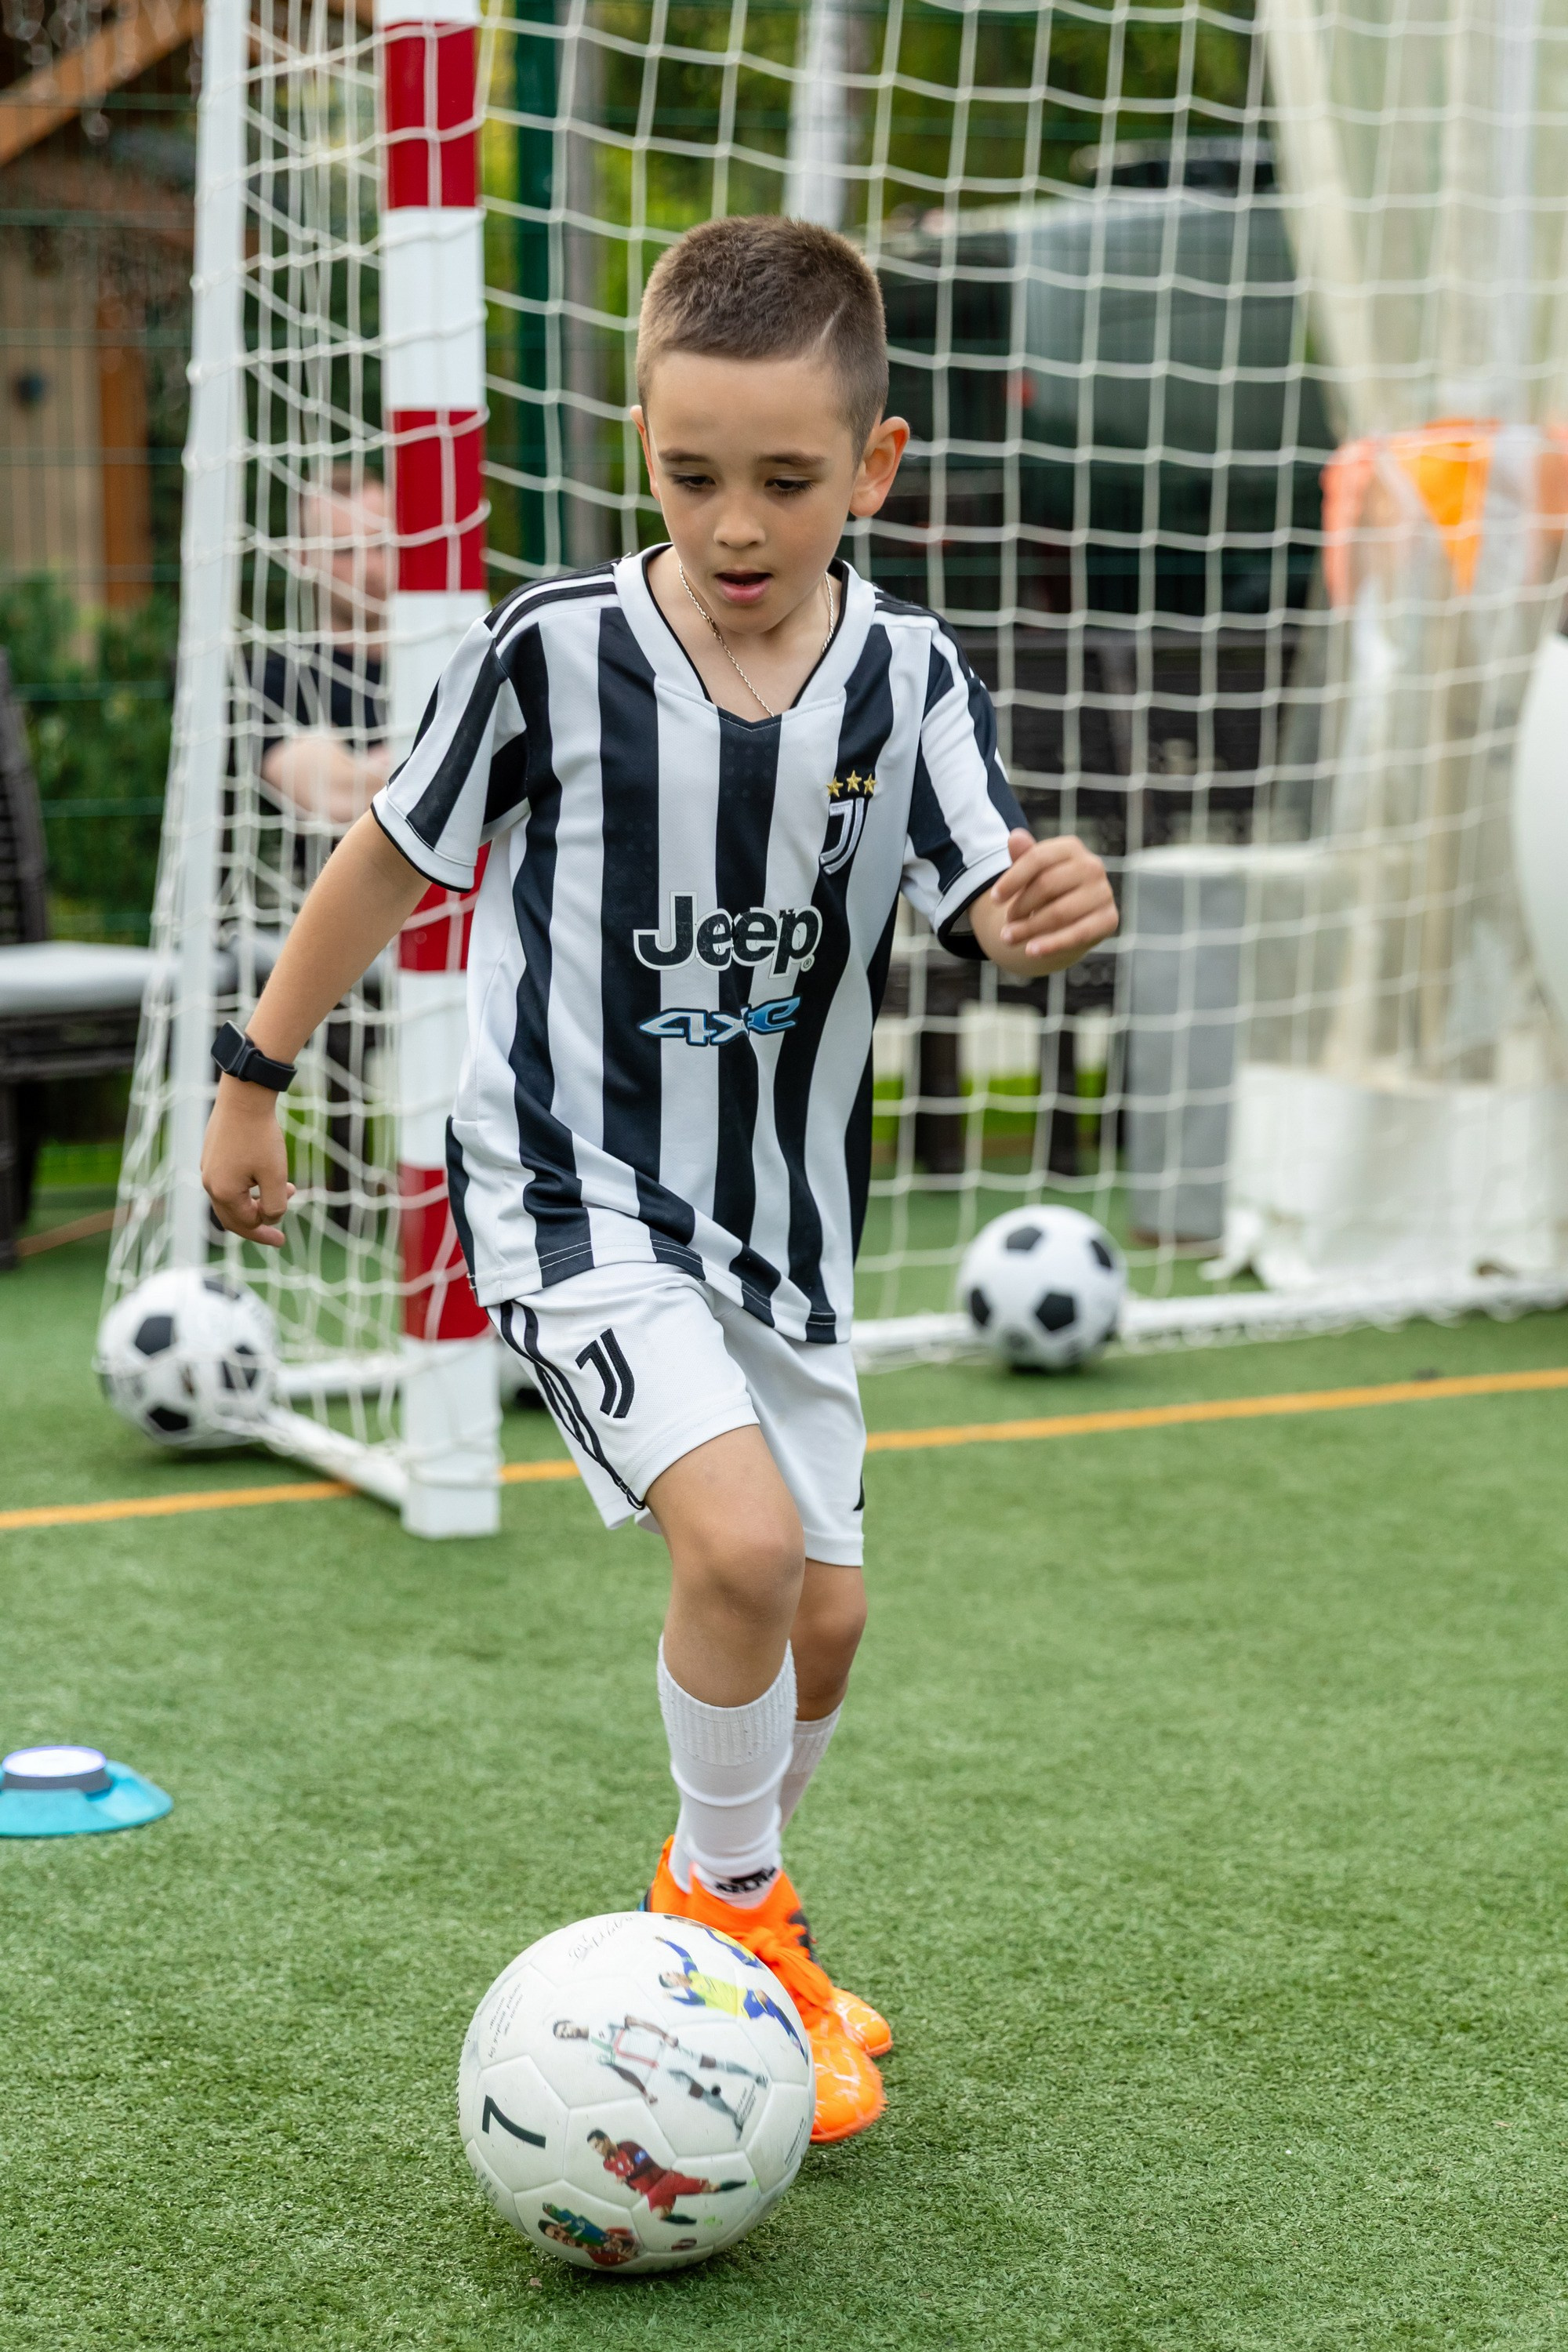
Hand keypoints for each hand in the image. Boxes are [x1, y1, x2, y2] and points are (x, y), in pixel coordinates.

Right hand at [201, 1076, 294, 1247]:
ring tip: (286, 1193)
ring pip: (232, 1199)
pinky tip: (267, 1178)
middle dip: (258, 1226)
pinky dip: (249, 1188)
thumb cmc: (261, 1137)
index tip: (282, 1239)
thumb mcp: (275, 1176)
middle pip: (233, 1218)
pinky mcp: (212, 1155)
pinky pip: (229, 1182)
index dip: (266, 1232)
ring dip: (257, 1203)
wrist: (244, 1097)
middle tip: (278, 1237)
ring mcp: (208, 1168)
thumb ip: (275, 1205)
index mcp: (224, 1192)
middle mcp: (210, 1183)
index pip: (246, 1224)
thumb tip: (270, 1219)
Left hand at [984, 829, 1117, 970]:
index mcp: (1071, 848)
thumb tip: (1015, 836)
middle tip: (1006, 921)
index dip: (1012, 879)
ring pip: (1059, 912)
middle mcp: (1092, 866)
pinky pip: (1078, 934)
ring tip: (1008, 937)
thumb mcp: (1031, 874)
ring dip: (1029, 928)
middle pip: (1046, 885)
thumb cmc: (1046, 891)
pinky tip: (1030, 951)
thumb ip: (1023, 858)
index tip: (993, 899)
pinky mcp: (1109, 919)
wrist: (1070, 919)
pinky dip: (1052, 944)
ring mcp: (1103, 892)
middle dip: (1020, 906)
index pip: (1037, 858)